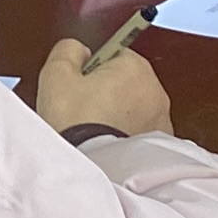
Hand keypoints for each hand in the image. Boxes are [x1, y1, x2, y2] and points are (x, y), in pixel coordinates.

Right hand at [36, 36, 174, 139]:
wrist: (94, 167)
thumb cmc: (77, 123)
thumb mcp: (57, 75)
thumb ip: (67, 50)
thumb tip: (77, 49)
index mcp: (134, 66)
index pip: (114, 53)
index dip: (92, 68)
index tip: (80, 84)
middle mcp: (155, 89)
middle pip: (126, 79)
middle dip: (107, 90)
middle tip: (83, 108)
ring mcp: (161, 118)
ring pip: (135, 106)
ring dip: (119, 113)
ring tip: (95, 128)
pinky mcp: (160, 143)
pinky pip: (141, 130)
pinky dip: (127, 134)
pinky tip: (107, 142)